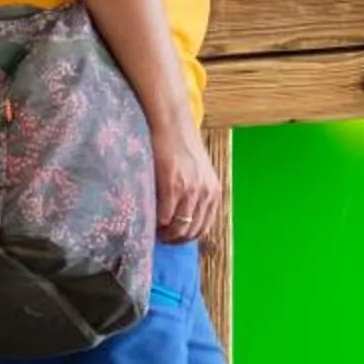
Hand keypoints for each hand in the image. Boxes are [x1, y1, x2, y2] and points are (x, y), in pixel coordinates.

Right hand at [155, 126, 222, 243]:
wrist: (172, 124)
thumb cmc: (182, 147)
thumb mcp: (200, 172)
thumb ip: (198, 193)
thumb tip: (185, 218)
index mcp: (214, 192)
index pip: (203, 228)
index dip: (186, 237)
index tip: (172, 237)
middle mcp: (206, 193)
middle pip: (190, 231)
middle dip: (174, 238)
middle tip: (159, 237)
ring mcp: (190, 191)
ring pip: (178, 228)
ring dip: (164, 234)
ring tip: (153, 230)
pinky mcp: (173, 185)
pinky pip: (164, 216)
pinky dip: (156, 223)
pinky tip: (148, 219)